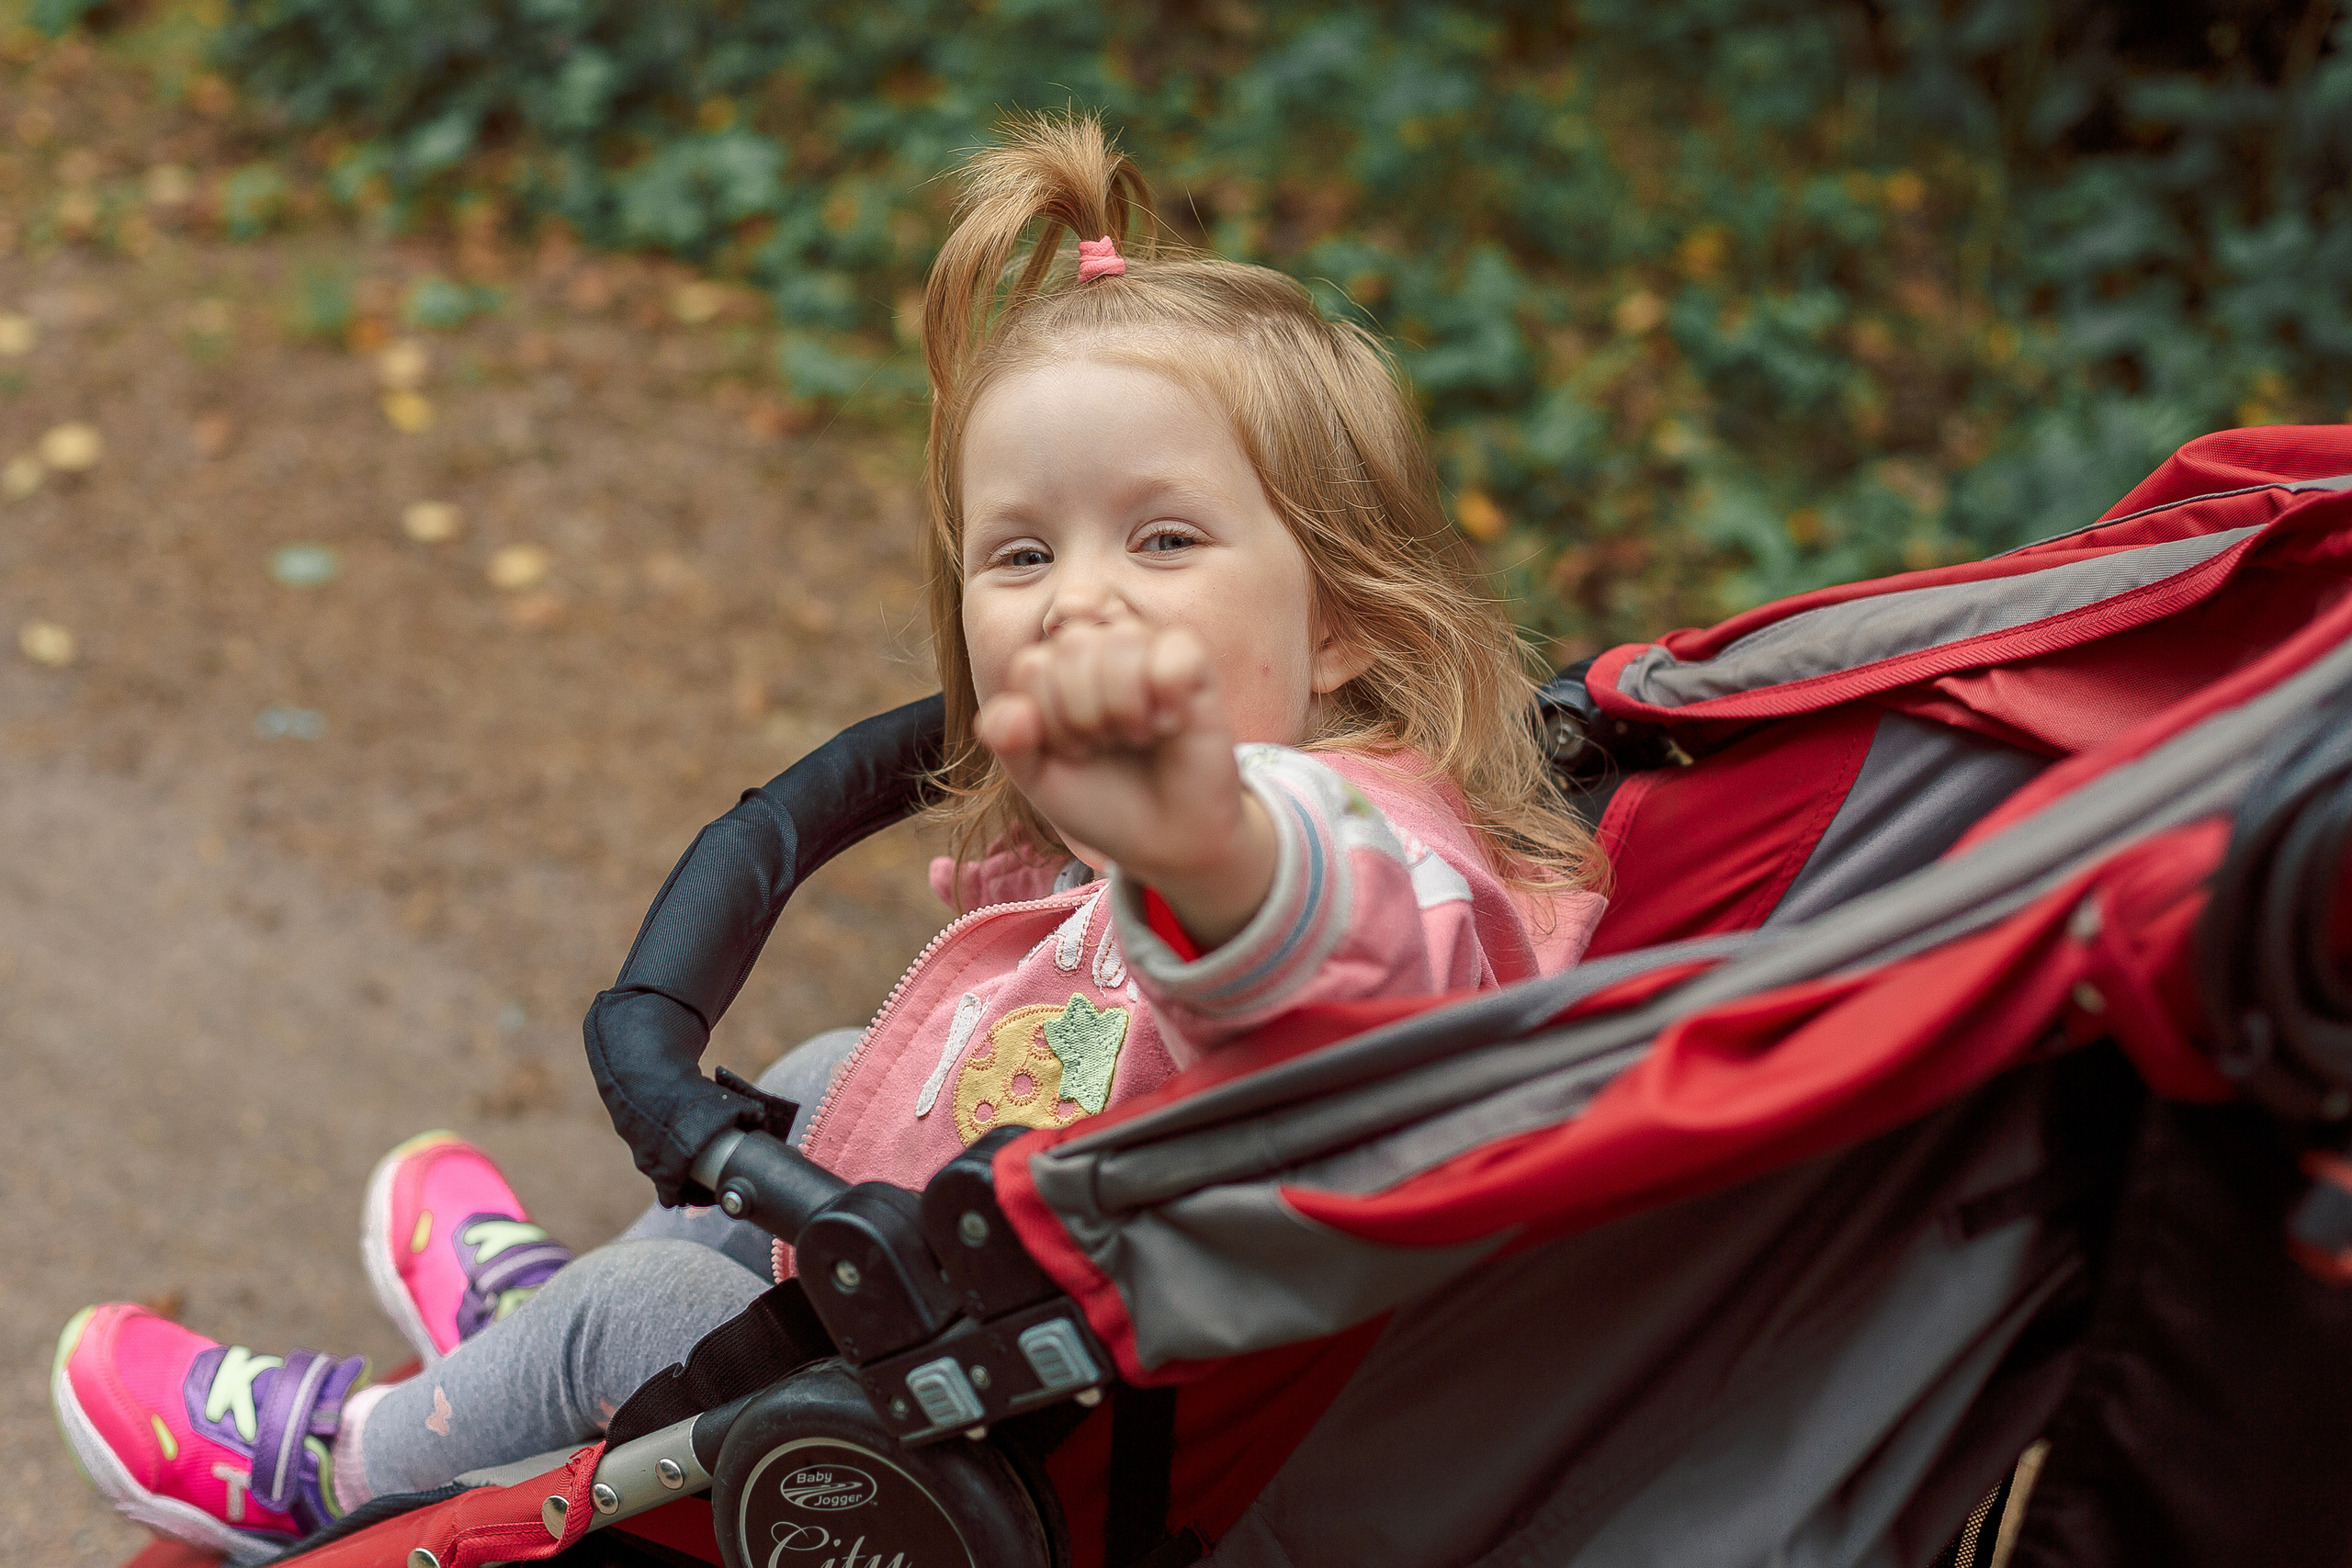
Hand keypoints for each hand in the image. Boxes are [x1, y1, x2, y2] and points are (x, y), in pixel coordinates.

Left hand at [976, 621, 1275, 949]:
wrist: (1162, 841)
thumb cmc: (1101, 801)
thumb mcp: (1038, 778)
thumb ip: (1008, 741)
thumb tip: (1015, 708)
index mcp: (1059, 668)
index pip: (1032, 666)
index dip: (1049, 721)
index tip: (1076, 752)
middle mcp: (1104, 649)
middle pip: (1074, 645)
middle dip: (1084, 715)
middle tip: (1109, 745)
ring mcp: (1150, 653)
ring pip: (1123, 640)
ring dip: (1125, 708)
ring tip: (1139, 736)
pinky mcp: (1196, 667)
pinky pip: (1174, 653)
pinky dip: (1167, 696)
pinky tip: (1171, 724)